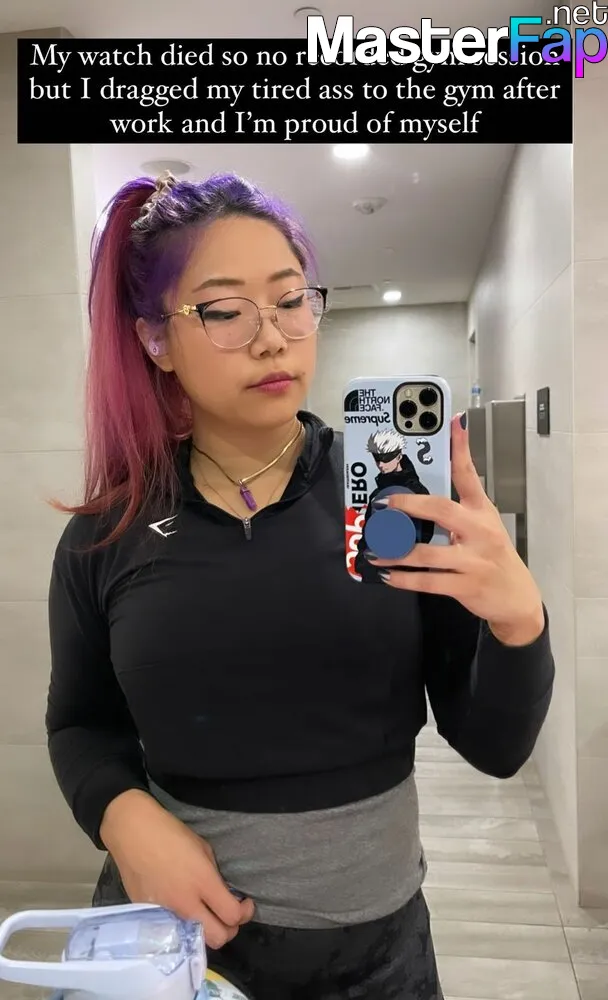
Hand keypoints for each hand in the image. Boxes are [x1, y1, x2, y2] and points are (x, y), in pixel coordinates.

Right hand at [100, 790, 254, 947]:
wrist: (133, 832)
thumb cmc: (171, 833)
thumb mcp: (203, 848)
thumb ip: (213, 876)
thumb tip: (220, 893)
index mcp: (203, 882)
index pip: (232, 915)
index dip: (245, 913)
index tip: (245, 903)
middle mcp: (185, 903)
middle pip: (218, 938)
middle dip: (229, 930)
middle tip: (228, 914)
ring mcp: (166, 913)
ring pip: (195, 938)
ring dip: (206, 930)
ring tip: (205, 914)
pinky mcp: (149, 915)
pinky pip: (173, 929)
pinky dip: (182, 923)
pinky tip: (181, 907)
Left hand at [369, 414, 544, 646]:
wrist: (517, 598)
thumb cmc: (493, 557)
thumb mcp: (484, 527)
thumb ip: (459, 511)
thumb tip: (421, 498)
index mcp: (482, 512)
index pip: (470, 475)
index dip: (461, 448)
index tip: (454, 421)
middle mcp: (480, 531)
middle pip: (441, 509)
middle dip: (408, 505)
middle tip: (383, 504)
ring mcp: (474, 560)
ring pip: (427, 553)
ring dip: (395, 552)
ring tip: (374, 550)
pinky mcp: (466, 586)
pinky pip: (428, 581)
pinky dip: (404, 579)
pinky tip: (388, 575)